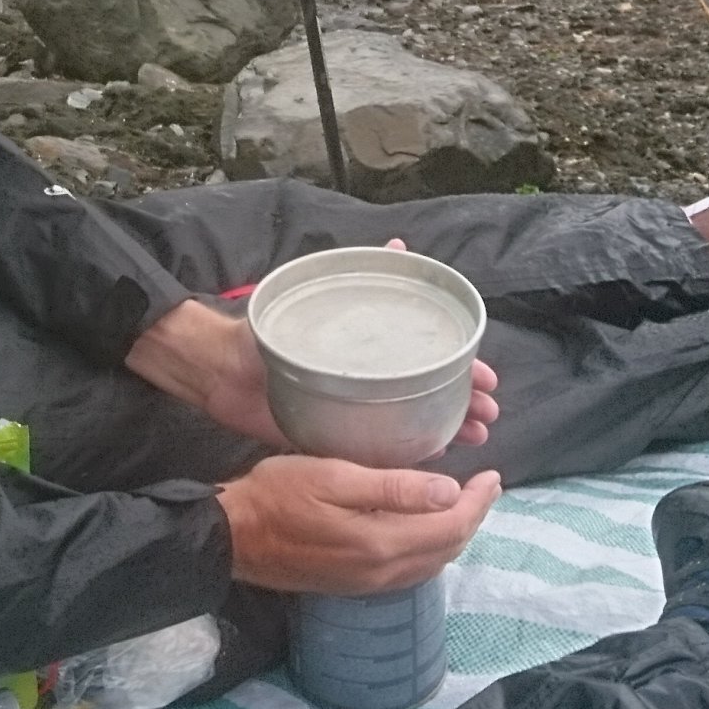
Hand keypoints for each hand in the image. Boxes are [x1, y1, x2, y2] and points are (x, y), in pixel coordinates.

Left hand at [127, 289, 498, 451]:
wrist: (219, 369)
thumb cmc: (266, 330)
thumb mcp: (315, 299)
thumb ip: (356, 272)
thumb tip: (401, 244)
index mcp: (371, 350)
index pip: (430, 357)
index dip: (464, 367)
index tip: (489, 380)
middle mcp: (371, 382)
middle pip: (432, 394)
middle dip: (466, 404)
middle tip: (487, 418)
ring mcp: (356, 414)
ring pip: (415, 426)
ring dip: (448, 431)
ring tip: (473, 439)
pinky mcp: (335, 442)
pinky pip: (380, 455)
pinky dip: (409, 460)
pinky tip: (434, 464)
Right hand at [217, 457, 503, 591]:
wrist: (231, 538)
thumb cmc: (276, 495)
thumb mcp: (332, 476)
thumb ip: (392, 487)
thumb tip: (450, 492)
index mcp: (382, 543)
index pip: (452, 526)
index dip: (479, 501)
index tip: (493, 476)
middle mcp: (383, 572)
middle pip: (448, 548)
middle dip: (473, 517)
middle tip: (485, 485)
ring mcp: (369, 584)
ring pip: (432, 562)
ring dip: (454, 534)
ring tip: (463, 503)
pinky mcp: (355, 585)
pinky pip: (411, 570)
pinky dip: (430, 547)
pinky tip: (425, 527)